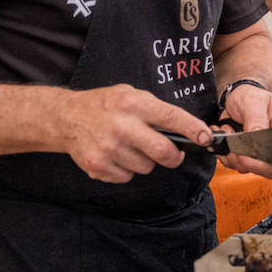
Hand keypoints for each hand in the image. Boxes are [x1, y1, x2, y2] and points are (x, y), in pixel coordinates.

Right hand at [59, 84, 212, 183]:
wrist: (66, 118)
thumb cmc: (105, 105)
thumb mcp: (131, 95)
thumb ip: (155, 110)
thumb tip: (187, 129)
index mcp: (134, 104)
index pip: (172, 117)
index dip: (193, 129)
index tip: (206, 138)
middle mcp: (122, 126)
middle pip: (163, 151)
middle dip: (174, 156)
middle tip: (173, 153)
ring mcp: (109, 148)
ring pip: (146, 167)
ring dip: (146, 161)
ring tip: (132, 147)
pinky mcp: (98, 166)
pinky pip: (128, 177)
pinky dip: (127, 170)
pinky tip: (117, 155)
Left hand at [217, 86, 271, 177]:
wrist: (237, 98)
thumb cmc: (250, 96)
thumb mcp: (254, 102)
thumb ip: (257, 119)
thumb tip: (258, 135)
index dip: (265, 161)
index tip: (246, 152)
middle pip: (265, 168)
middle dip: (244, 158)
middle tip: (232, 138)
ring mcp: (260, 151)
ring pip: (247, 167)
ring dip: (231, 153)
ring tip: (229, 129)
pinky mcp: (246, 155)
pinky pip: (235, 164)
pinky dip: (225, 153)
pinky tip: (224, 135)